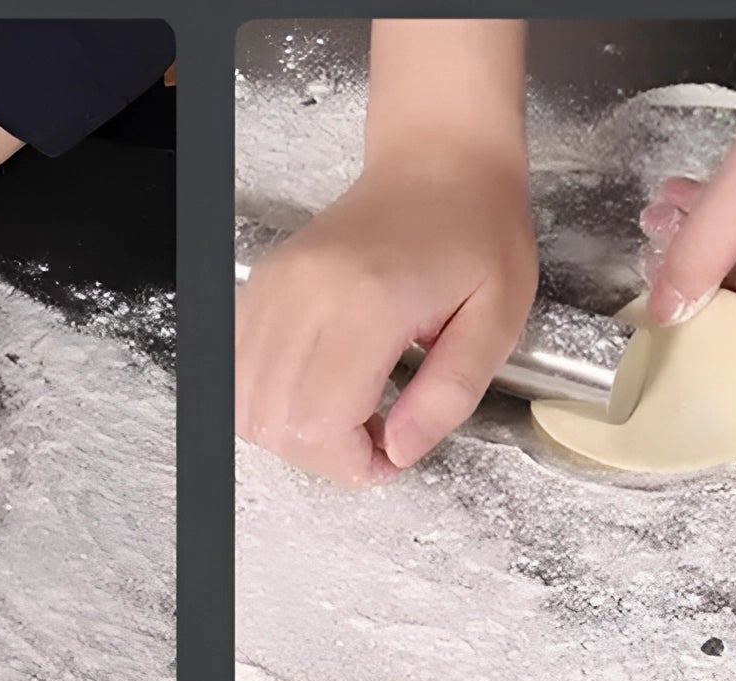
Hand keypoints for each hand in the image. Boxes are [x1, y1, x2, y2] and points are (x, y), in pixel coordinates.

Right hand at [236, 156, 536, 485]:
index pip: (319, 423)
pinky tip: (317, 389)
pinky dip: (271, 399)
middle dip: (323, 455)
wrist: (439, 162)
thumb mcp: (497, 321)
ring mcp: (276, 287)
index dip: (351, 463)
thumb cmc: (477, 234)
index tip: (390, 454)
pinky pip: (238, 369)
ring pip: (246, 402)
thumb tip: (400, 452)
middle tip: (373, 437)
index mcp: (369, 303)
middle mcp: (308, 293)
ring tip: (347, 414)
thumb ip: (449, 395)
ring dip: (293, 431)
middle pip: (276, 421)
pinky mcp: (262, 286)